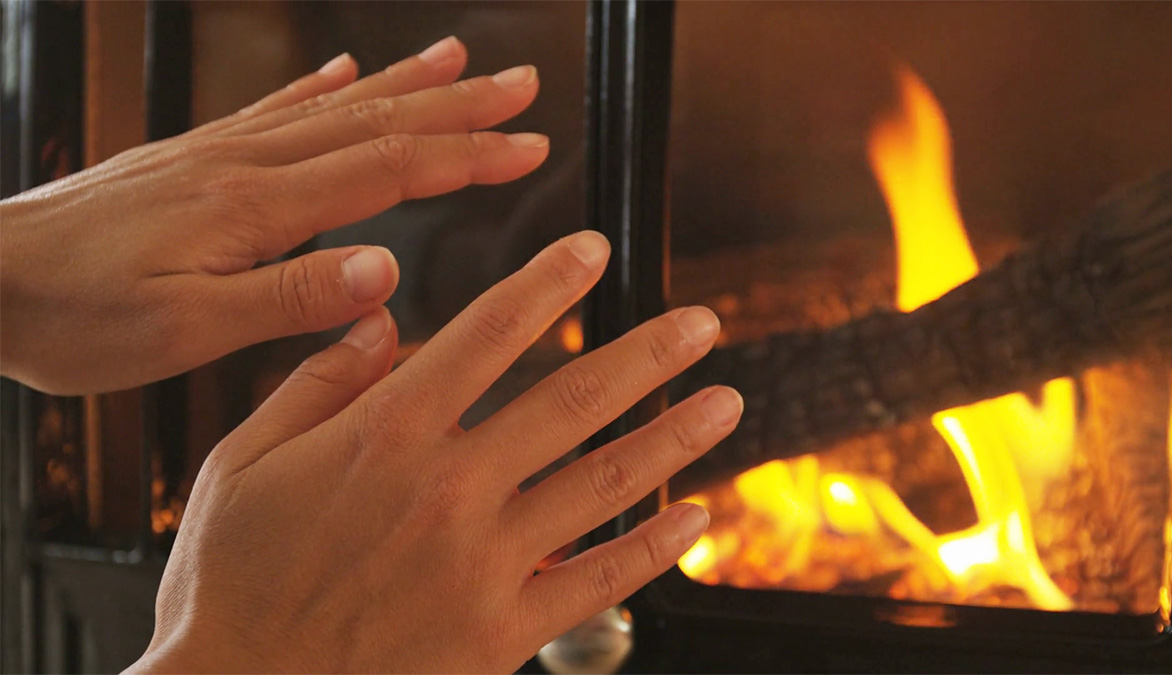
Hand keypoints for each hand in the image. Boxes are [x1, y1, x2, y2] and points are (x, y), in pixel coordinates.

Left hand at [0, 38, 546, 394]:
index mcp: (258, 208)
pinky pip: (273, 110)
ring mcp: (220, 153)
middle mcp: (248, 164)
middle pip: (378, 123)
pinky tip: (347, 71)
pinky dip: (322, 88)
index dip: (468, 156)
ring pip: (336, 108)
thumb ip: (287, 298)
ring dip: (407, 84)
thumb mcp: (181, 329)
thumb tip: (383, 271)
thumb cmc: (72, 313)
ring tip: (460, 59)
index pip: (391, 170)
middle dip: (460, 105)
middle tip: (523, 84)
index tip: (530, 145)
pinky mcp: (193, 159)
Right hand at [128, 231, 741, 672]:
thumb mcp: (242, 464)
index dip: (546, 282)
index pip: (486, 333)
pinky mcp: (501, 633)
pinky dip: (652, 547)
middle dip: (648, 353)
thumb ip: (316, 383)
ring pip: (603, 483)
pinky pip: (597, 581)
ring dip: (673, 436)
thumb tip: (377, 322)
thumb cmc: (233, 584)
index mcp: (386, 436)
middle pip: (572, 401)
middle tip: (700, 322)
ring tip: (725, 401)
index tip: (591, 248)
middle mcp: (448, 489)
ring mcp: (483, 563)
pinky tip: (691, 515)